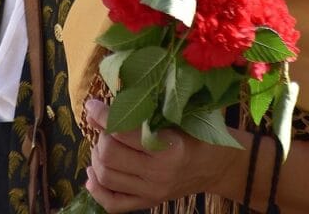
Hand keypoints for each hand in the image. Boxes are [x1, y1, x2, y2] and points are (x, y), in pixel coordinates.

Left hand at [83, 98, 215, 212]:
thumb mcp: (172, 117)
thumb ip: (139, 114)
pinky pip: (113, 204)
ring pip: (107, 178)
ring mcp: (152, 192)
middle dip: (100, 137)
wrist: (215, 164)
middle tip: (105, 127)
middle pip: (110, 157)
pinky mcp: (148, 203)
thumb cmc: (196, 133)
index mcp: (168, 148)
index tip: (92, 105)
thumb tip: (97, 110)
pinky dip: (97, 189)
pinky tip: (93, 173)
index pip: (122, 132)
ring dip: (97, 158)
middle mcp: (158, 174)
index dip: (102, 116)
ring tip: (102, 145)